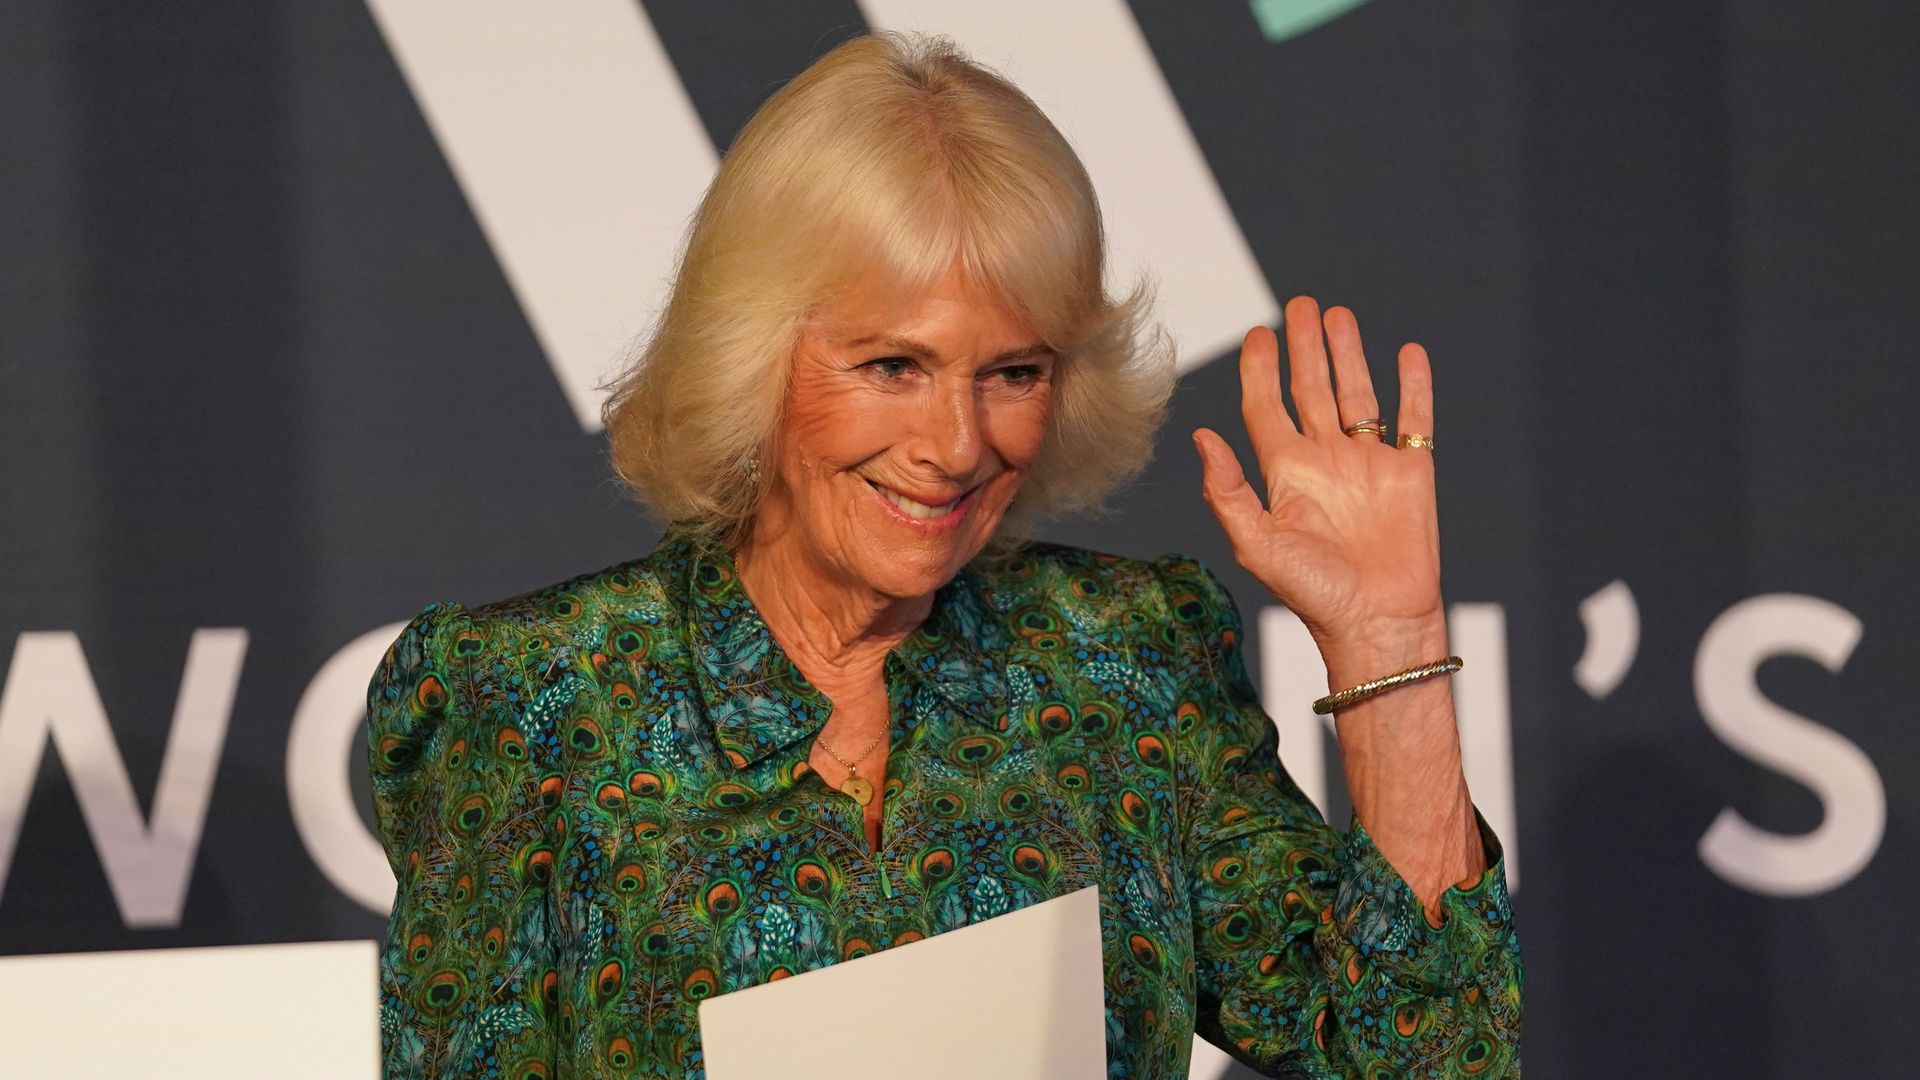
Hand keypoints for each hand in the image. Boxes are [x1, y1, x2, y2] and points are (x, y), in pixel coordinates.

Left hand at [1193, 295, 1443, 656]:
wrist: (1377, 623)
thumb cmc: (1313, 593)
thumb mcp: (1257, 544)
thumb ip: (1227, 491)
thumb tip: (1202, 437)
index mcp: (1285, 474)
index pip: (1266, 408)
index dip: (1261, 371)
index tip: (1258, 334)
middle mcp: (1325, 462)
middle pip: (1311, 390)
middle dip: (1305, 348)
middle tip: (1299, 304)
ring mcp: (1368, 464)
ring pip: (1358, 395)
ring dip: (1349, 355)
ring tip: (1338, 314)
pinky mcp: (1410, 473)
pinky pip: (1414, 419)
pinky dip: (1413, 386)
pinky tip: (1406, 353)